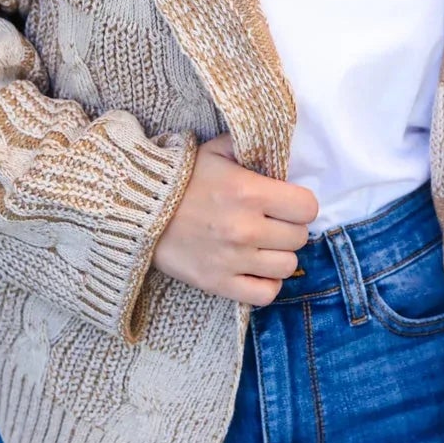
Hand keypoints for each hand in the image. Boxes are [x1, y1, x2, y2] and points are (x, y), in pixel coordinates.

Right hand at [152, 131, 318, 306]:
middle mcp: (245, 228)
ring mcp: (232, 259)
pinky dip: (266, 283)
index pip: (307, 207)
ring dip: (279, 255)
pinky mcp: (218, 283)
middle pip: (299, 237)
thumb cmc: (180, 178)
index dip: (300, 204)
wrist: (136, 210)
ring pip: (287, 267)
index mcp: (249, 191)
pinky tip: (256, 268)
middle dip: (289, 228)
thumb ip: (250, 148)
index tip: (286, 203)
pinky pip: (265, 294)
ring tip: (263, 245)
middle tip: (271, 222)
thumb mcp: (216, 151)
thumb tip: (279, 152)